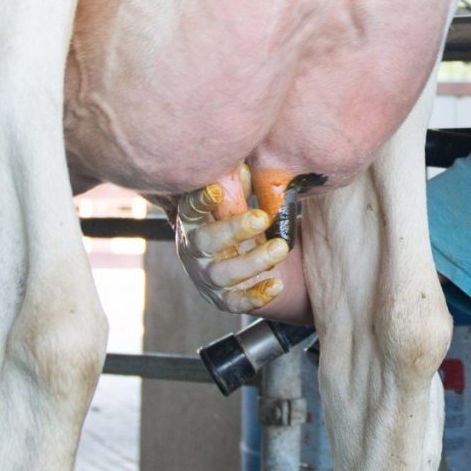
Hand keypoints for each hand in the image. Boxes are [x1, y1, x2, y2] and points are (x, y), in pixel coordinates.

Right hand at [173, 163, 291, 313]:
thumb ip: (239, 189)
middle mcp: (194, 251)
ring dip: (252, 260)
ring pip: (222, 273)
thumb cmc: (236, 226)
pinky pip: (236, 302)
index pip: (190, 209)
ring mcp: (206, 277)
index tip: (218, 190)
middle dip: (233, 229)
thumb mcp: (236, 206)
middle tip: (261, 218)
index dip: (201, 200)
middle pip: (206, 241)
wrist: (242, 267)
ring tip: (280, 248)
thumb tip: (244, 167)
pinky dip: (256, 296)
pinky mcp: (222, 299)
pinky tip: (276, 285)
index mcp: (194, 222)